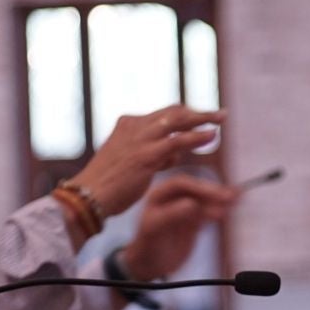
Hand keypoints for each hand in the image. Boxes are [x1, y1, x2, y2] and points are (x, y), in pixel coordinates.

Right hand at [71, 105, 223, 214]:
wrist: (87, 197)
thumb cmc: (107, 186)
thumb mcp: (132, 163)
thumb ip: (153, 154)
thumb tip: (173, 153)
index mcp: (127, 125)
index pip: (163, 114)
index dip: (185, 115)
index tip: (202, 118)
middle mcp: (134, 126)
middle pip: (173, 112)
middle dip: (197, 112)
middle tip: (219, 114)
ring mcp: (140, 139)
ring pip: (177, 121)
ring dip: (202, 118)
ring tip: (222, 118)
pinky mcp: (146, 155)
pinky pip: (177, 141)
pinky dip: (197, 136)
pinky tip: (212, 135)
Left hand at [121, 173, 238, 280]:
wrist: (150, 266)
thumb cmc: (147, 246)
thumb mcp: (154, 229)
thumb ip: (171, 215)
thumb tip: (191, 204)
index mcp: (160, 195)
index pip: (181, 184)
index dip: (198, 186)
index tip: (213, 193)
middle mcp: (173, 199)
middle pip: (197, 191)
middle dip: (213, 193)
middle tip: (229, 197)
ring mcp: (185, 210)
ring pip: (205, 201)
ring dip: (220, 201)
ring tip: (235, 201)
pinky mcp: (195, 222)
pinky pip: (209, 213)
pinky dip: (220, 211)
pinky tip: (231, 210)